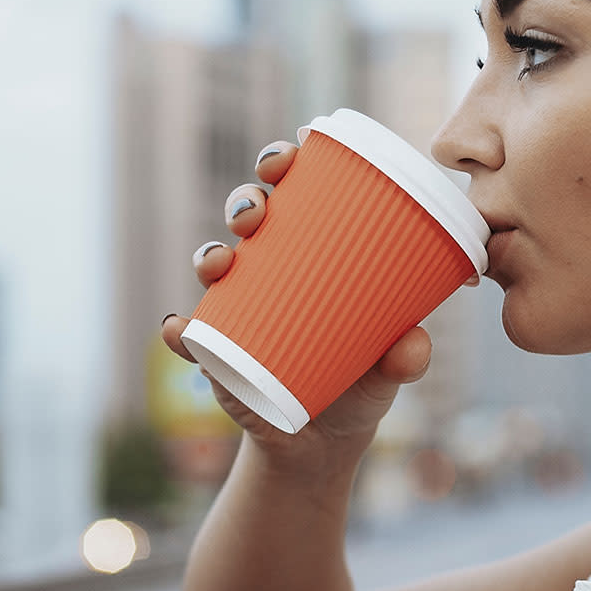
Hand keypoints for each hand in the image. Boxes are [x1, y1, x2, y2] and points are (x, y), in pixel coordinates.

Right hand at [161, 138, 432, 466]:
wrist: (325, 443)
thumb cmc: (363, 384)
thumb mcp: (392, 370)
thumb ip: (408, 357)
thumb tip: (413, 345)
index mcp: (315, 253)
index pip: (299, 192)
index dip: (289, 161)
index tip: (296, 147)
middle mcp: (273, 270)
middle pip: (250, 216)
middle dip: (247, 199)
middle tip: (258, 210)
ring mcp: (241, 307)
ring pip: (214, 261)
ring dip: (210, 252)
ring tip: (221, 261)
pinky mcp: (219, 352)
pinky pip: (191, 336)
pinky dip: (179, 332)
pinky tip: (178, 328)